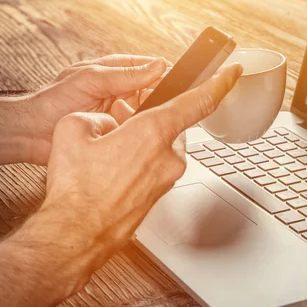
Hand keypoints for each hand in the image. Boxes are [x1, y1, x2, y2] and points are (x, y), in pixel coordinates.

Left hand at [0, 55, 167, 165]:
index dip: (165, 74)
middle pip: (152, 93)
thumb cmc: (52, 102)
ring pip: (146, 115)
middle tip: (160, 108)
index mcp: (114, 72)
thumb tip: (158, 65)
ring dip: (147, 120)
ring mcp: (118, 114)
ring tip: (144, 123)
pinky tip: (140, 139)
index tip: (180, 83)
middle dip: (158, 101)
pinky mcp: (115, 135)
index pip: (150, 68)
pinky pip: (135, 134)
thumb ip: (125, 74)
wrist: (29, 134)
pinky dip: (139, 136)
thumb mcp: (91, 80)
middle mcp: (119, 92)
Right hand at [40, 63, 242, 277]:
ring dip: (140, 142)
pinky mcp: (159, 195)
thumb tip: (108, 125)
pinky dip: (138, 162)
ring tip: (106, 153)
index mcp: (153, 133)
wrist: (76, 235)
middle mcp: (168, 157)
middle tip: (118, 121)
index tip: (232, 72)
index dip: (219, 82)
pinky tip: (110, 171)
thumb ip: (98, 116)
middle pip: (168, 124)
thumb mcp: (73, 130)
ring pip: (159, 147)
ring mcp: (166, 179)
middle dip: (146, 119)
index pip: (198, 101)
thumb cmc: (77, 190)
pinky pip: (153, 167)